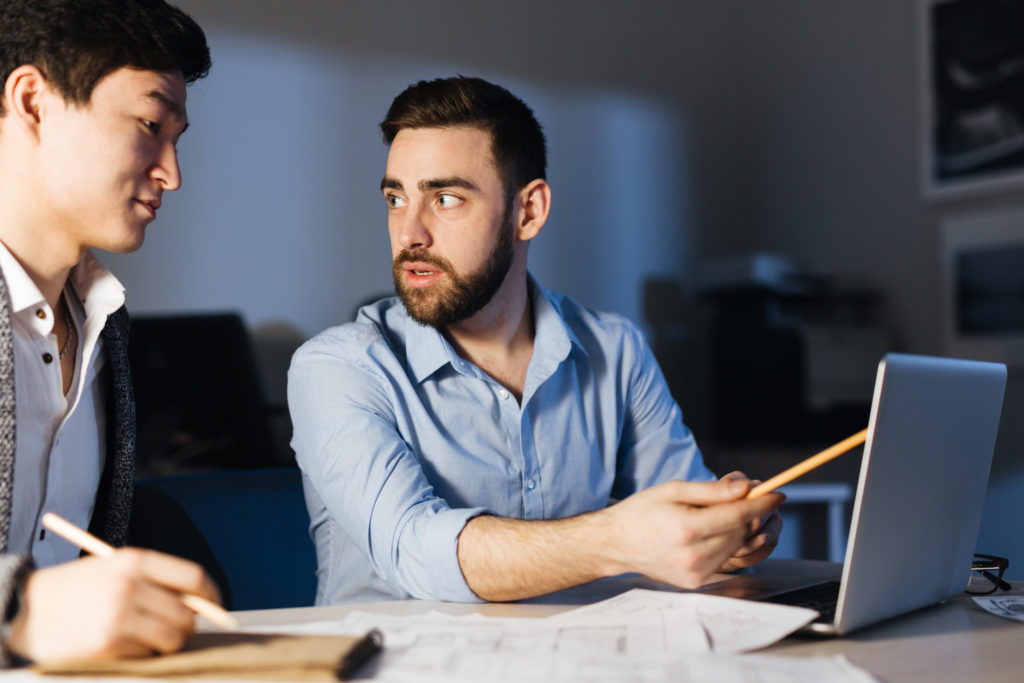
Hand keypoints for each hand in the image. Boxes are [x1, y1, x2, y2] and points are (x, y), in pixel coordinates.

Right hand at [7, 549, 220, 662]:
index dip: (210, 595)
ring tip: (146, 638)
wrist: (22, 613)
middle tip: (176, 630)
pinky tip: (120, 646)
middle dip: (188, 625)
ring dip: (166, 643)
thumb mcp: (112, 569)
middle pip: (187, 612)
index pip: (193, 578)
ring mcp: (118, 615)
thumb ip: (155, 580)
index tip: (215, 606)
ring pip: (171, 638)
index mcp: (133, 560)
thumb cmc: (74, 591)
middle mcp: (129, 585)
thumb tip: (201, 603)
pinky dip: (141, 654)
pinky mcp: (106, 643)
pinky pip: (145, 654)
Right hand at [604, 478, 783, 588]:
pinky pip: (725, 560)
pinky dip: (729, 543)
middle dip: (754, 512)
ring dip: (743, 528)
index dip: (761, 503)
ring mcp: (695, 572)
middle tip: (756, 495)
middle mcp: (693, 555)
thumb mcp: (673, 490)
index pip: (737, 515)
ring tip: (731, 512)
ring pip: (737, 547)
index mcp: (686, 528)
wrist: (617, 544)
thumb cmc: (642, 512)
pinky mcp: (695, 582)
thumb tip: (745, 487)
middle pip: (741, 532)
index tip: (777, 493)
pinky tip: (717, 531)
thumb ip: (711, 490)